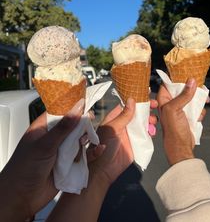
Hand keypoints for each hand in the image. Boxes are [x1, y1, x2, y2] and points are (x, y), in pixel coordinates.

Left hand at [0, 99, 84, 221]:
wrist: (21, 198)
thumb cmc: (24, 168)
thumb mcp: (44, 145)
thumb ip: (62, 128)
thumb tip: (76, 110)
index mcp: (44, 128)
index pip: (60, 112)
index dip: (72, 107)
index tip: (86, 101)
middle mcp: (53, 138)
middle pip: (72, 125)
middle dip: (82, 123)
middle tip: (91, 120)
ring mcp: (61, 151)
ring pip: (78, 140)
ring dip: (86, 138)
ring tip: (94, 136)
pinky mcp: (67, 164)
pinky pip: (82, 155)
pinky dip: (90, 153)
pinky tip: (98, 149)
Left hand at [89, 98, 157, 185]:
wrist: (105, 170)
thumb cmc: (103, 147)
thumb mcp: (113, 128)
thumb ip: (123, 115)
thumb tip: (131, 100)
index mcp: (115, 118)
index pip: (128, 105)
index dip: (137, 100)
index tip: (147, 96)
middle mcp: (123, 124)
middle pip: (137, 113)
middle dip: (146, 110)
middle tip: (155, 106)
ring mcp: (130, 133)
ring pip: (143, 123)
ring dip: (150, 120)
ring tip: (153, 122)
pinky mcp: (136, 143)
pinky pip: (145, 134)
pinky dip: (150, 132)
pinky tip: (152, 132)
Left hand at [157, 78, 202, 164]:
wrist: (181, 148)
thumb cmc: (172, 130)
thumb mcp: (174, 109)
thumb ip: (183, 95)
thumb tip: (191, 82)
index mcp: (163, 99)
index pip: (167, 84)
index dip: (176, 78)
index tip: (186, 74)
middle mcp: (170, 103)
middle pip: (182, 90)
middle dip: (192, 90)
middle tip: (200, 88)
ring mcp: (179, 110)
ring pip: (190, 99)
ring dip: (198, 101)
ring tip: (204, 101)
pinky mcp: (187, 116)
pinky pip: (195, 109)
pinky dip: (199, 111)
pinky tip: (199, 116)